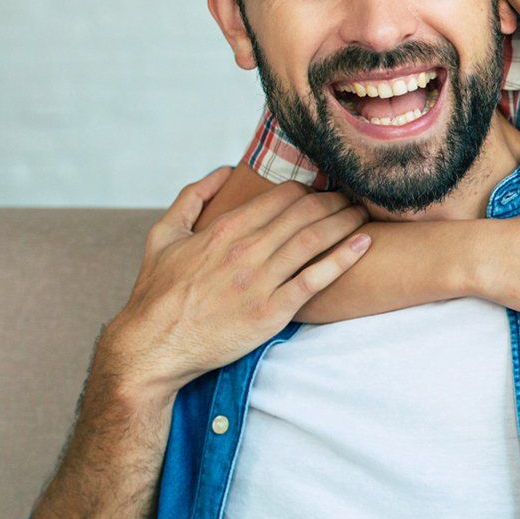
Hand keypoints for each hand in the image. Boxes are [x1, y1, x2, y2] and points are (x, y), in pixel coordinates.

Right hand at [101, 169, 370, 396]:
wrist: (155, 346)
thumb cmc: (157, 292)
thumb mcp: (162, 236)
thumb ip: (191, 198)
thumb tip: (223, 172)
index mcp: (224, 230)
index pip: (281, 197)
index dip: (308, 188)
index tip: (324, 187)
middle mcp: (246, 251)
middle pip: (304, 214)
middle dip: (334, 200)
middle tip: (354, 195)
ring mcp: (261, 282)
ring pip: (314, 240)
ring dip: (345, 221)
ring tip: (364, 212)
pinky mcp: (272, 312)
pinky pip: (316, 279)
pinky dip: (343, 258)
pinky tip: (363, 243)